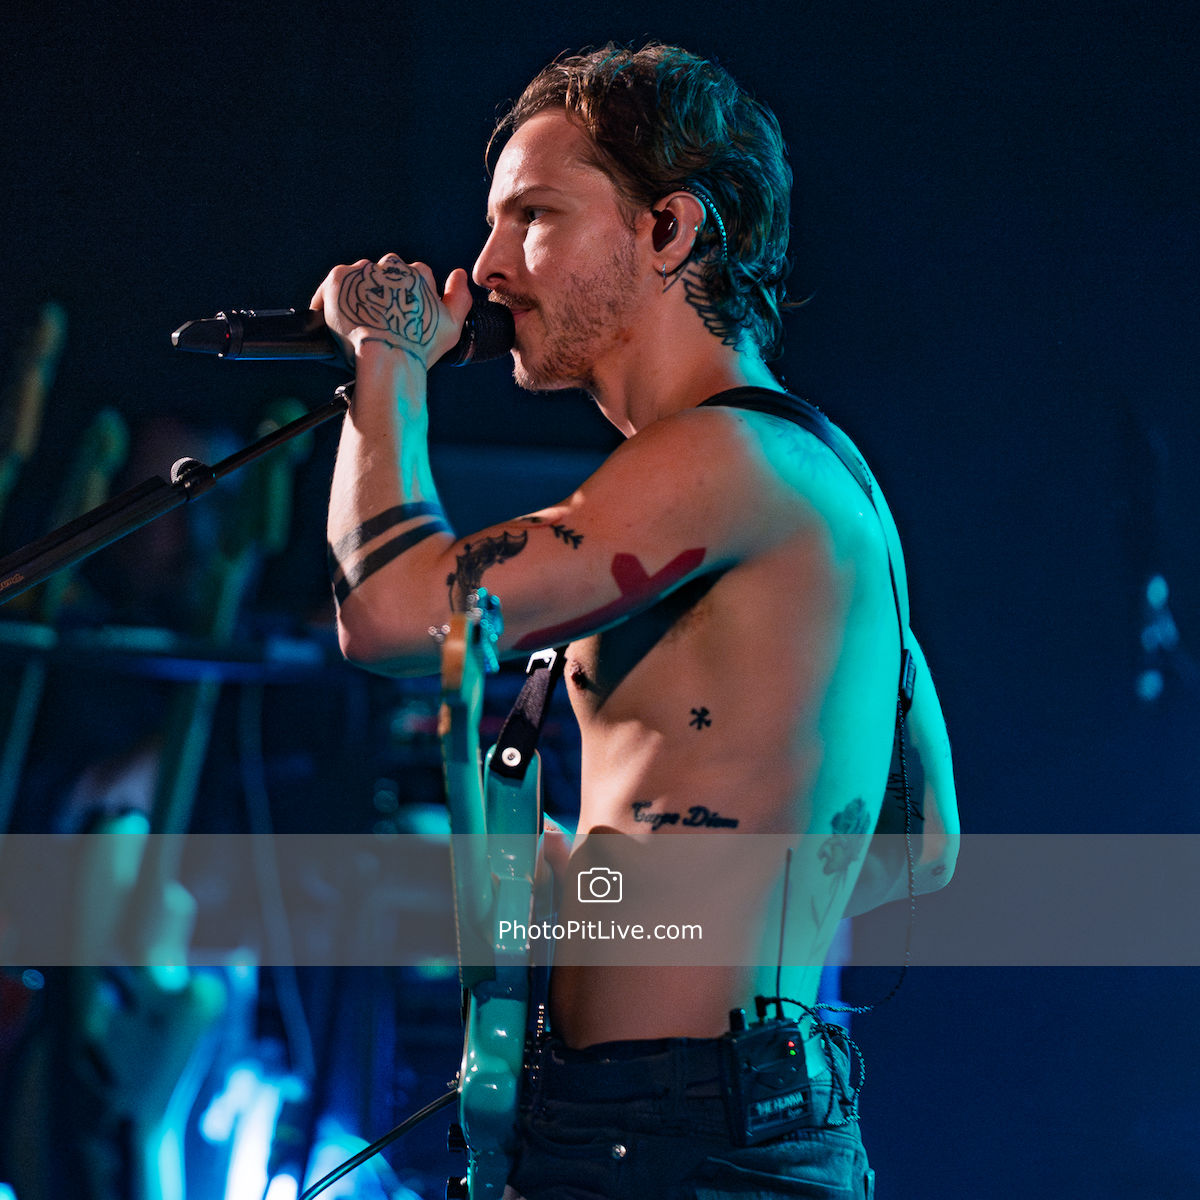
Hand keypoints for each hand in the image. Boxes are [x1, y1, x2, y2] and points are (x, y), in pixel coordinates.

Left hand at [309, 254, 472, 368]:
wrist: (387, 360)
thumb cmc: (419, 347)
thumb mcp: (451, 326)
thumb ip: (459, 298)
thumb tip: (458, 275)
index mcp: (417, 273)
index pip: (411, 277)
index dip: (405, 300)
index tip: (400, 317)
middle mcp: (391, 265)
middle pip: (383, 276)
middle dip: (381, 295)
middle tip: (378, 323)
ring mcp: (364, 270)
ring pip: (358, 280)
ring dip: (357, 297)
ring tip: (356, 325)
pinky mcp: (338, 279)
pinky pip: (330, 289)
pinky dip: (329, 304)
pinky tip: (332, 324)